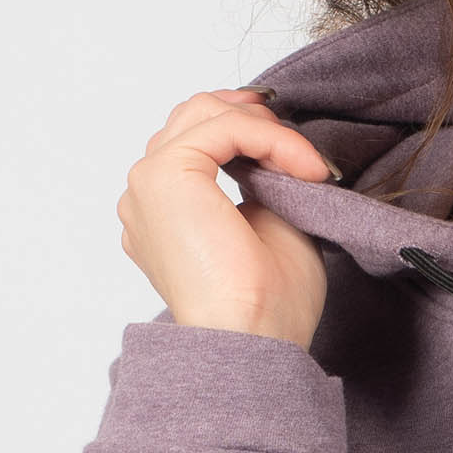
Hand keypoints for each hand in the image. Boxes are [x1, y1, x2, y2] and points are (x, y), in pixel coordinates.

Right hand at [116, 88, 339, 347]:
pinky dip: (270, 137)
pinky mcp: (164, 176)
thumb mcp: (270, 225)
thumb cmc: (266, 305)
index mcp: (165, 213)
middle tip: (303, 152)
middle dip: (255, 120)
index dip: (248, 130)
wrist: (254, 339)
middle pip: (193, 117)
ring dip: (265, 128)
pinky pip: (222, 127)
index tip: (299, 154)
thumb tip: (276, 148)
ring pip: (204, 113)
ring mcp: (148, 184)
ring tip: (306, 164)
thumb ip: (261, 181)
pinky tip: (304, 167)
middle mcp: (146, 197)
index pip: (196, 140)